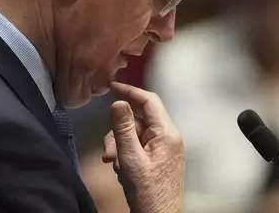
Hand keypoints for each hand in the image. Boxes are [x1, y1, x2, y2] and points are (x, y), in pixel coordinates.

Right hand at [102, 82, 184, 212]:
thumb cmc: (148, 192)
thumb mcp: (131, 158)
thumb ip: (123, 128)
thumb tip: (118, 102)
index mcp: (167, 133)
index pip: (149, 101)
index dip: (130, 91)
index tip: (112, 87)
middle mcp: (169, 138)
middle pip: (137, 120)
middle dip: (118, 134)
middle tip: (109, 154)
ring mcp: (164, 149)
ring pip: (134, 135)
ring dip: (120, 147)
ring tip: (116, 166)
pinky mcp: (159, 159)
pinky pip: (138, 147)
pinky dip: (126, 156)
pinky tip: (124, 171)